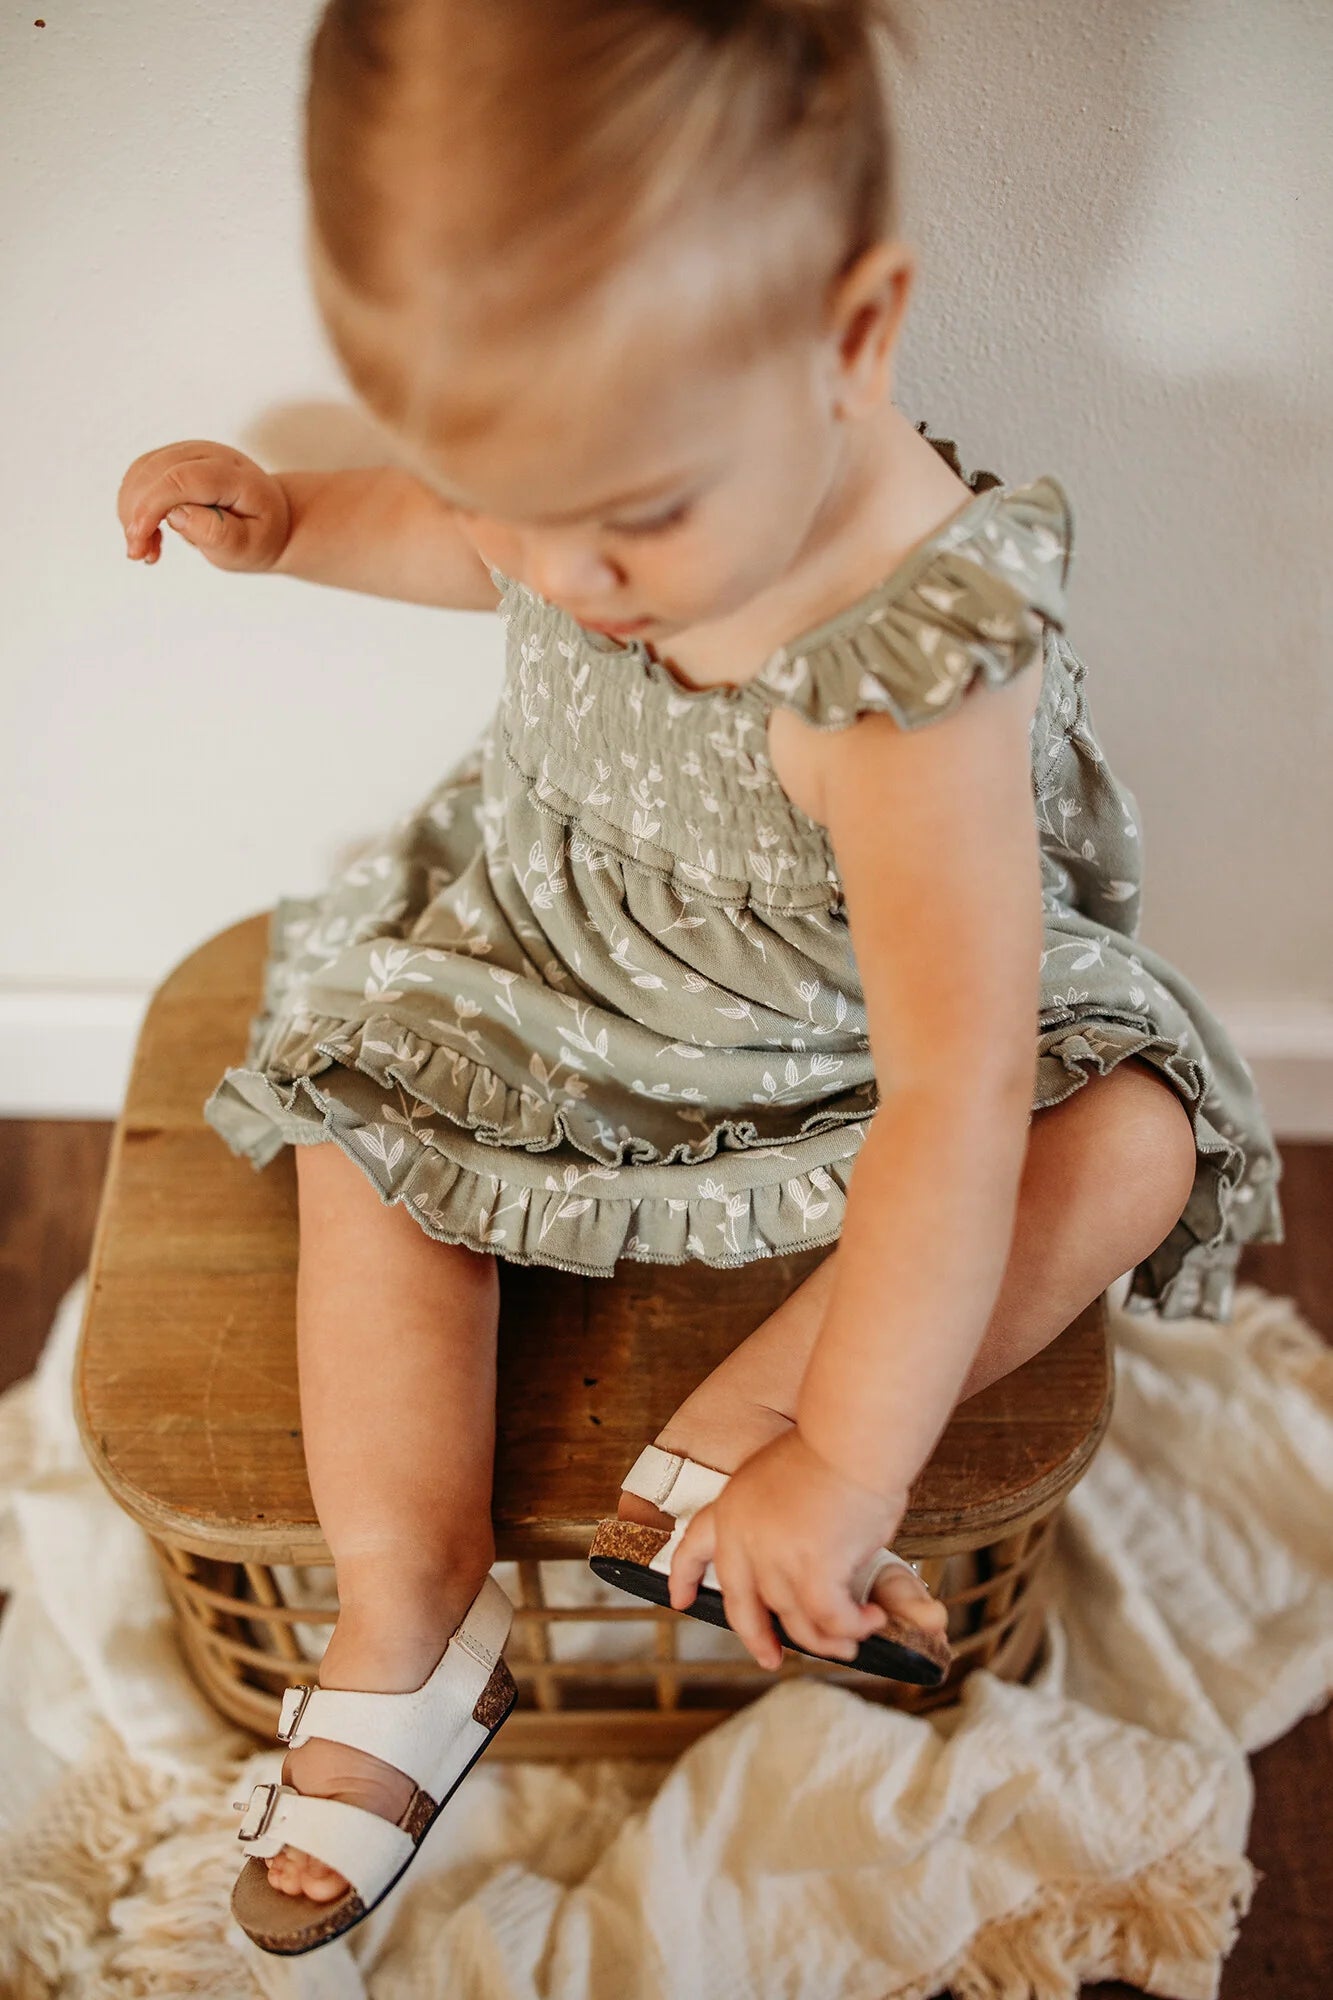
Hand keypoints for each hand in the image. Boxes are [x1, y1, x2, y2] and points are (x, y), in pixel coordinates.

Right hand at [118, 440, 291, 572]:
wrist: (267, 518)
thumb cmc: (258, 534)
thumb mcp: (250, 546)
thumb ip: (218, 533)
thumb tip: (175, 515)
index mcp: (233, 473)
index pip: (182, 478)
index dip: (152, 506)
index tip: (138, 540)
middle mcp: (207, 453)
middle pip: (155, 472)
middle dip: (137, 514)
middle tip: (141, 555)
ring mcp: (187, 452)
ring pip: (140, 472)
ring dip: (131, 513)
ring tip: (148, 550)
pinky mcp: (171, 460)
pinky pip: (138, 477)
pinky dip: (133, 508)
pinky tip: (148, 535)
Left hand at [668, 1428, 907, 1670]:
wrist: (854, 1435)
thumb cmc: (835, 1448)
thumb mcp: (782, 1480)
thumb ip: (777, 1522)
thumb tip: (801, 1564)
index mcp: (732, 1506)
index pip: (694, 1545)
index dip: (684, 1576)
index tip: (679, 1601)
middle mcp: (743, 1536)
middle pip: (742, 1605)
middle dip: (756, 1637)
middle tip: (770, 1658)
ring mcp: (774, 1557)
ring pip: (794, 1620)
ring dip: (827, 1636)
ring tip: (852, 1638)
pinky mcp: (811, 1571)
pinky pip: (829, 1619)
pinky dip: (852, 1626)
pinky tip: (871, 1621)